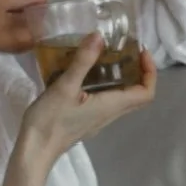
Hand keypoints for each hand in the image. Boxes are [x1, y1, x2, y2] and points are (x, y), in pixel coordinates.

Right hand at [18, 32, 156, 164]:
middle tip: (127, 51)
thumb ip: (82, 61)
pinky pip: (107, 101)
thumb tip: (99, 36)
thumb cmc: (51, 120)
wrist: (35, 150)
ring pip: (122, 98)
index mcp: (111, 106)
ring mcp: (99, 119)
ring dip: (123, 78)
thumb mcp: (65, 86)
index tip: (140, 52)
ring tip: (108, 56)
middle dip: (139, 72)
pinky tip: (88, 73)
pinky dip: (107, 84)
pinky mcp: (87, 120)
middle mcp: (110, 114)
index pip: (146, 93)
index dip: (150, 72)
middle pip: (137, 95)